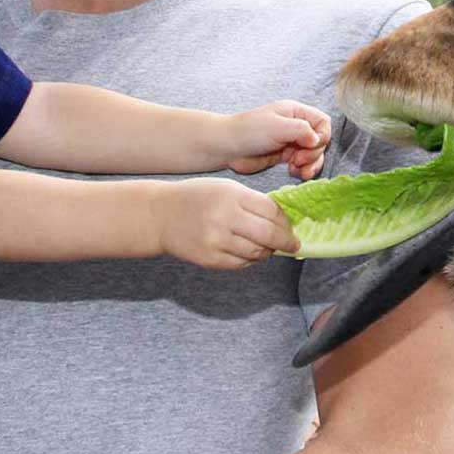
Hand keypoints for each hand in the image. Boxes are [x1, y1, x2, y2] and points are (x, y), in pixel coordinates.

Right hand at [154, 177, 299, 267]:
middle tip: (292, 245)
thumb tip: (282, 220)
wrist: (161, 215)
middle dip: (286, 242)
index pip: (271, 212)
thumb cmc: (197, 198)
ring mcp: (216, 241)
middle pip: (268, 235)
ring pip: (256, 252)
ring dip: (268, 252)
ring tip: (269, 248)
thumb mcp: (226, 189)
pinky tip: (251, 254)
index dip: (285, 222)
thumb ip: (252, 202)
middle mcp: (224, 219)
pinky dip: (251, 260)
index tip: (291, 227)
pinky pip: (240, 264)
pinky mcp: (209, 259)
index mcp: (232, 197)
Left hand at [225, 100, 332, 180]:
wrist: (227, 147)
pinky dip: (302, 170)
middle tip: (298, 159)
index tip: (310, 145)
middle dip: (313, 153)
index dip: (322, 135)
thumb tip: (317, 140)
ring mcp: (291, 142)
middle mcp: (296, 126)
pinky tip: (293, 172)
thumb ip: (302, 130)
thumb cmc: (249, 130)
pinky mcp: (285, 157)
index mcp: (296, 113)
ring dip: (310, 165)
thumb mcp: (278, 126)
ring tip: (298, 170)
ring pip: (313, 155)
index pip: (323, 122)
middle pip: (320, 141)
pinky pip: (302, 165)